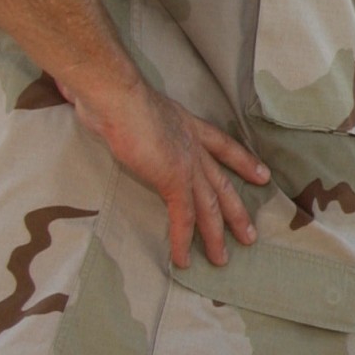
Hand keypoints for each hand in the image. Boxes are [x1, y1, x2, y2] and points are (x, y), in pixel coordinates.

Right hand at [73, 79, 270, 267]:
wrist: (119, 97)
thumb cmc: (115, 93)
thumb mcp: (130, 102)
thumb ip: (123, 111)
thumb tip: (91, 105)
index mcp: (187, 125)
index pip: (223, 145)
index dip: (243, 162)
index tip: (262, 175)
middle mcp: (193, 146)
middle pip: (222, 184)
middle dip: (237, 211)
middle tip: (250, 234)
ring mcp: (186, 165)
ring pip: (209, 207)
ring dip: (216, 236)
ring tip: (222, 259)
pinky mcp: (173, 181)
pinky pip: (182, 218)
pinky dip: (183, 241)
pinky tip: (183, 260)